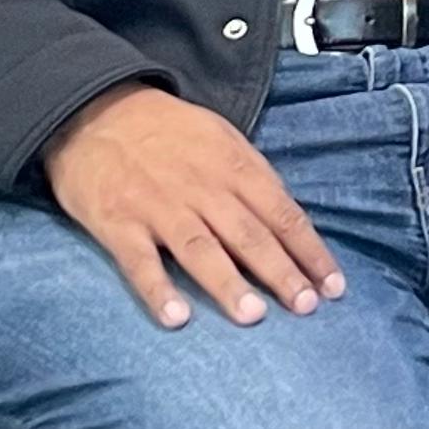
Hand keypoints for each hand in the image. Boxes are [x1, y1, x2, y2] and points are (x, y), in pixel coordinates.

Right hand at [38, 81, 343, 329]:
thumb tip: (288, 220)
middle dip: (281, 272)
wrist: (96, 110)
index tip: (333, 283)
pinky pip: (139, 262)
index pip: (282, 213)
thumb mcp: (221, 137)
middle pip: (249, 235)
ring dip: (228, 284)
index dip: (309, 250)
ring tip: (253, 315)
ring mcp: (159, 206)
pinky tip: (176, 318)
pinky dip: (158, 290)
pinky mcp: (118, 223)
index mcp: (234, 165)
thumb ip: (252, 178)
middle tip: (306, 306)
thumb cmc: (168, 130)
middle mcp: (202, 188)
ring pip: (200, 249)